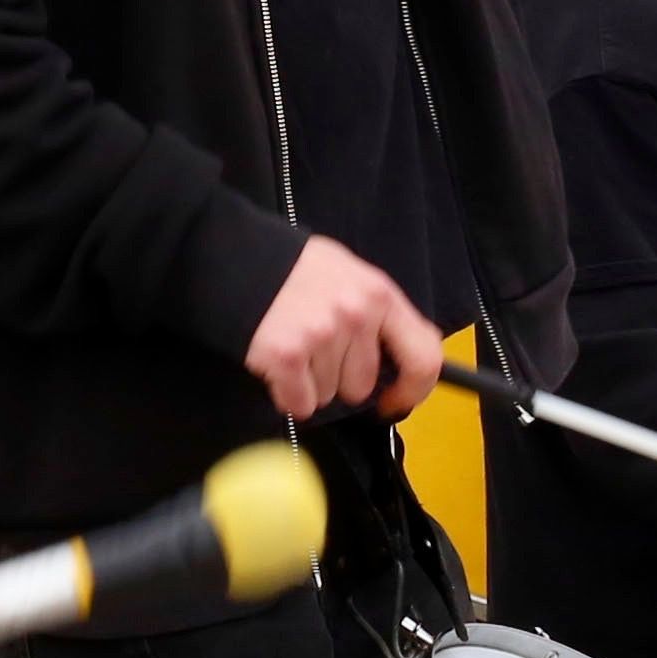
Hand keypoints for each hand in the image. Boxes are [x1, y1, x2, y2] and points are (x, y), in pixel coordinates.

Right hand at [245, 233, 438, 423]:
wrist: (232, 254)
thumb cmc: (293, 270)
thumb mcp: (349, 275)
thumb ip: (378, 314)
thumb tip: (401, 359)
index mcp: (379, 294)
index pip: (423, 356)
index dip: (414, 390)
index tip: (395, 400)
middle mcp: (356, 314)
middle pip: (362, 385)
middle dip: (339, 378)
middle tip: (315, 348)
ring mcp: (322, 334)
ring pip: (328, 396)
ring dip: (310, 382)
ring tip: (293, 344)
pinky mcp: (287, 355)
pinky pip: (300, 403)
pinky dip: (287, 394)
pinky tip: (278, 364)